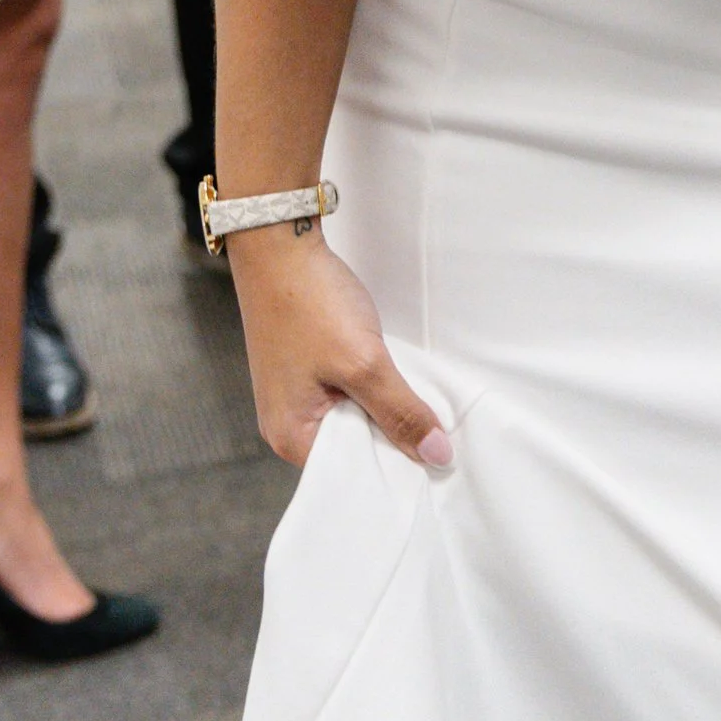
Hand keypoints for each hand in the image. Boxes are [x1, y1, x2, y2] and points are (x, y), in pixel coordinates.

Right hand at [227, 227, 450, 471]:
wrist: (278, 244)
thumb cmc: (310, 303)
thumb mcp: (364, 363)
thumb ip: (400, 412)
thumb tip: (436, 457)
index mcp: (292, 438)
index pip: (355, 475)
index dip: (398, 469)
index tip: (440, 463)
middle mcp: (288, 426)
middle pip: (355, 450)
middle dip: (395, 440)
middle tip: (442, 436)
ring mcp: (296, 398)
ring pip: (356, 420)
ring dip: (388, 412)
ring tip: (426, 409)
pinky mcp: (306, 372)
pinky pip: (348, 396)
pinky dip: (375, 392)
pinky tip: (400, 383)